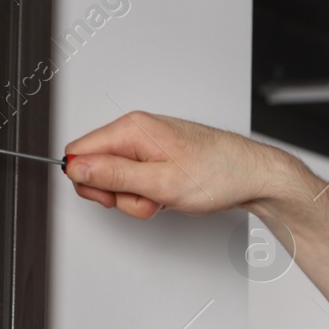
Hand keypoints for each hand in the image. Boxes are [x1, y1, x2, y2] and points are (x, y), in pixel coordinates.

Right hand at [63, 110, 293, 219]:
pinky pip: (138, 182)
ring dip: (138, 199)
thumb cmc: (218, 173)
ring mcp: (148, 147)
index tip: (110, 196)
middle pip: (98, 168)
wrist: (252, 176)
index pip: (80, 151)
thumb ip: (114, 176)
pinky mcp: (159, 160)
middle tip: (145, 198)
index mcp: (132, 129)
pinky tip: (170, 196)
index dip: (88, 180)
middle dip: (117, 193)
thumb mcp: (160, 182)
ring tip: (165, 197)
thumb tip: (76, 168)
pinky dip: (150, 196)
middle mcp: (138, 132)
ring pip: (119, 181)